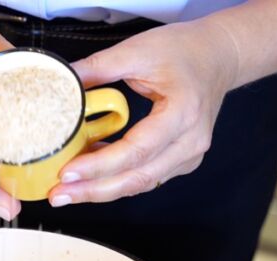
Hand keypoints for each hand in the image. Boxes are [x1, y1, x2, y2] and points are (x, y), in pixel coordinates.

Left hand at [48, 20, 240, 205]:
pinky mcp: (181, 161)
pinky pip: (145, 177)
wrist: (217, 57)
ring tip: (68, 191)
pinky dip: (116, 179)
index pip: (137, 150)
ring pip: (141, 183)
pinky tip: (90, 177)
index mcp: (183, 112)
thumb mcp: (137, 50)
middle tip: (59, 195)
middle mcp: (190, 141)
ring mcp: (189, 155)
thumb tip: (62, 85)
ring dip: (102, 190)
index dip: (100, 166)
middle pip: (138, 178)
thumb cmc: (185, 51)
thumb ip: (97, 68)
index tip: (68, 172)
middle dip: (94, 190)